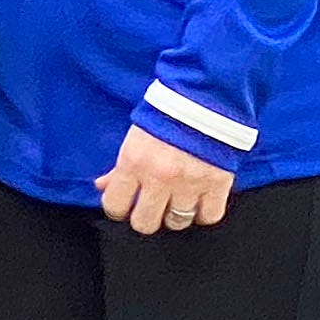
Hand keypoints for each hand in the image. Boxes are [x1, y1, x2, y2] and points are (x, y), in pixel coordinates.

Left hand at [98, 125, 234, 234]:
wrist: (206, 96)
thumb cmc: (167, 113)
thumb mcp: (134, 136)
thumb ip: (119, 167)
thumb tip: (102, 186)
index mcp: (133, 162)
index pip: (115, 206)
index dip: (118, 209)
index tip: (125, 206)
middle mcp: (159, 177)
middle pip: (145, 222)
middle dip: (146, 217)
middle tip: (151, 207)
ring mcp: (189, 182)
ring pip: (177, 222)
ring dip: (175, 215)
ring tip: (177, 202)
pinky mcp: (217, 183)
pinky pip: (209, 216)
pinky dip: (204, 213)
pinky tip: (199, 202)